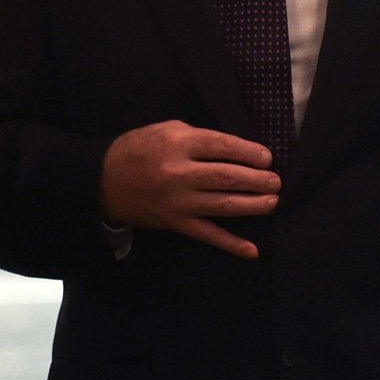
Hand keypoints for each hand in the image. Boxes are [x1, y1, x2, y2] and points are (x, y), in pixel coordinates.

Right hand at [99, 121, 279, 258]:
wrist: (103, 181)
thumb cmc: (138, 150)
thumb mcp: (165, 130)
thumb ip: (198, 137)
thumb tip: (235, 150)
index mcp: (178, 143)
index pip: (223, 147)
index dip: (249, 153)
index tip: (267, 158)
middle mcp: (180, 173)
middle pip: (228, 177)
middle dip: (257, 180)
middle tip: (275, 181)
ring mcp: (178, 201)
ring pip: (224, 205)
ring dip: (253, 205)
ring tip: (272, 201)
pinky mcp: (176, 223)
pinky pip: (208, 235)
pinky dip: (230, 244)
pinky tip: (252, 250)